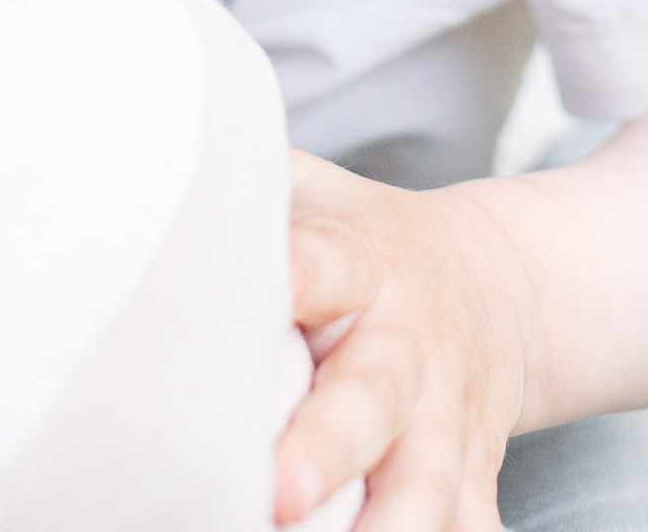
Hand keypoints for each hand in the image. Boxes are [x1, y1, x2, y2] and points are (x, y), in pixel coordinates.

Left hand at [274, 152, 532, 529]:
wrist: (497, 282)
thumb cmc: (367, 244)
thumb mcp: (318, 194)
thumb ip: (249, 179)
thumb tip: (150, 153)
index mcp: (361, 262)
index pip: (326, 261)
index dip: (296, 275)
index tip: (270, 293)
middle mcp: (406, 345)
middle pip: (373, 396)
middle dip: (330, 446)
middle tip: (282, 490)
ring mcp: (445, 418)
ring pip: (426, 484)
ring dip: (390, 526)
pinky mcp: (472, 475)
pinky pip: (472, 524)